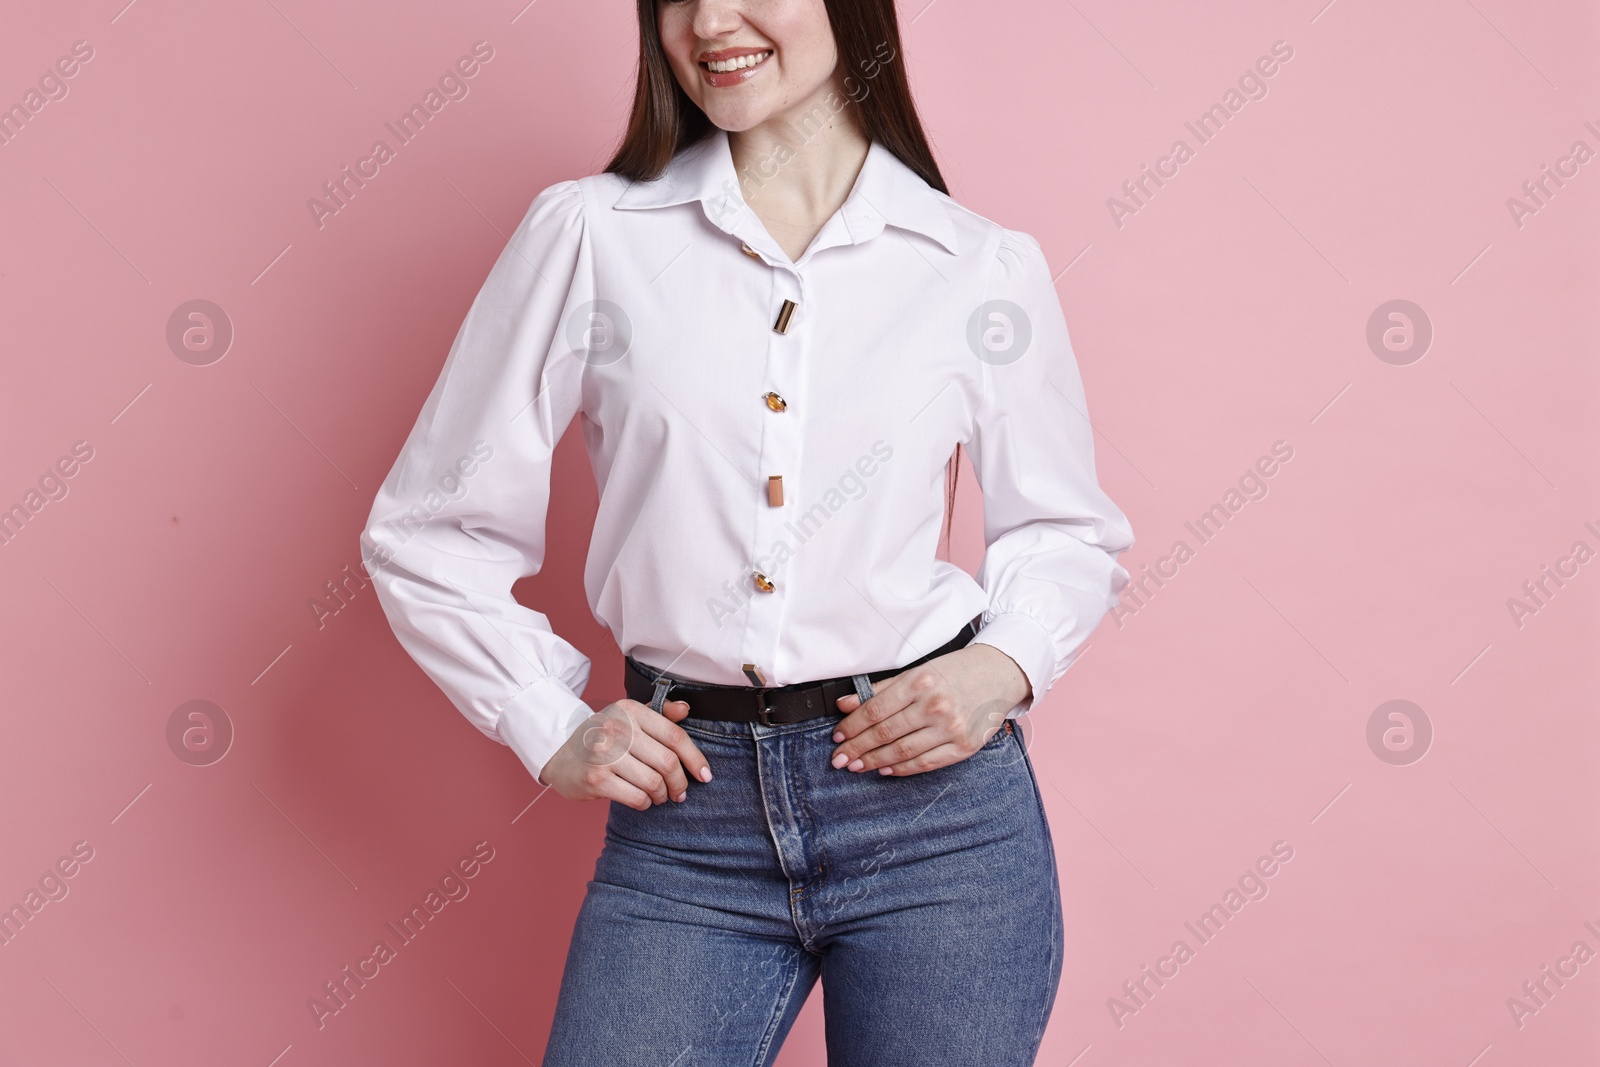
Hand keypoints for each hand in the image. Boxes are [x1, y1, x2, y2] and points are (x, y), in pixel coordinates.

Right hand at [537, 698, 712, 808]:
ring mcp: (605, 755)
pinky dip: (645, 803)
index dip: (695, 758)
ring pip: (653, 783)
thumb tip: (685, 709)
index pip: (674, 735)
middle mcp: (617, 729)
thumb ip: (659, 713)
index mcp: (630, 711)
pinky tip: (643, 800)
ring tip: (660, 796)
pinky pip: (636, 797)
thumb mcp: (627, 717)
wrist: (557, 750)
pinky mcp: (596, 779)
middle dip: (680, 783)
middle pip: (667, 762)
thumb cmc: (600, 735)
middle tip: (680, 792)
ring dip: (662, 795)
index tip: (705, 775)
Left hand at [828, 644, 1029, 776]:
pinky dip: (903, 769)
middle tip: (838, 759)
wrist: (1000, 673)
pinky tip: (886, 770)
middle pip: (884, 733)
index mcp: (920, 682)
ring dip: (874, 762)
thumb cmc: (956, 671)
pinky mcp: (965, 746)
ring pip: (902, 751)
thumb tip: (845, 704)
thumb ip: (881, 689)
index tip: (837, 737)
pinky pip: (926, 763)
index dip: (851, 727)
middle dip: (856, 748)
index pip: (875, 710)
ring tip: (856, 766)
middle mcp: (935, 705)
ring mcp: (951, 728)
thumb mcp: (918, 671)